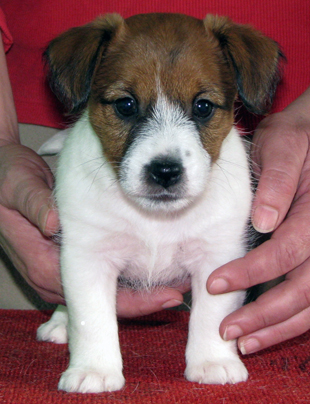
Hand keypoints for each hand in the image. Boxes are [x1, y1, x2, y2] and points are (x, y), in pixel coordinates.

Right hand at [0, 142, 186, 311]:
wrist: (2, 176)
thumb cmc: (8, 179)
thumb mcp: (17, 185)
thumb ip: (33, 202)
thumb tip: (52, 221)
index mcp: (41, 260)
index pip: (89, 295)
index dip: (130, 302)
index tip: (166, 295)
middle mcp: (51, 271)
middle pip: (103, 301)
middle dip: (142, 301)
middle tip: (180, 292)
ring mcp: (61, 268)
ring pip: (104, 293)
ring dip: (139, 292)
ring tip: (175, 284)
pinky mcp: (67, 258)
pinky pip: (101, 280)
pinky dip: (127, 280)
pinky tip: (152, 271)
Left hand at [207, 87, 309, 353]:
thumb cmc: (297, 137)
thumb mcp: (283, 144)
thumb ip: (277, 180)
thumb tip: (264, 222)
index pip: (288, 250)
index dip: (252, 271)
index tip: (213, 282)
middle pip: (306, 287)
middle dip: (266, 314)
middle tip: (229, 330)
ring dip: (280, 326)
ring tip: (245, 341)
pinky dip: (293, 319)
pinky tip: (268, 329)